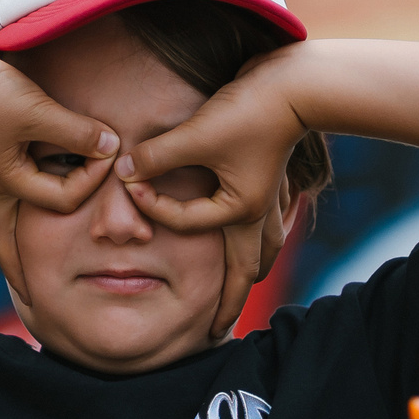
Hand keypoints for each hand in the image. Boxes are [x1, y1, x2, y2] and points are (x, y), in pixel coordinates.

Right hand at [0, 26, 117, 308]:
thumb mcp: (39, 112)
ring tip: (2, 260)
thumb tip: (112, 146)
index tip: (109, 149)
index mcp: (7, 182)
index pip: (64, 197)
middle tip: (28, 299)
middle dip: (17, 269)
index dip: (92, 177)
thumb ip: (79, 133)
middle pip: (3, 239)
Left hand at [117, 46, 306, 334]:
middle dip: (231, 302)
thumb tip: (122, 169)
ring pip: (263, 249)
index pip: (186, 222)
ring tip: (241, 290)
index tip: (128, 181)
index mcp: (240, 211)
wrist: (296, 86)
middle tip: (216, 331)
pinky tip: (253, 236)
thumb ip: (156, 156)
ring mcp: (270, 199)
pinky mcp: (273, 180)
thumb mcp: (196, 135)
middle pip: (246, 271)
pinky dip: (261, 239)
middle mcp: (258, 213)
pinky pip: (268, 224)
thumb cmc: (248, 112)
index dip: (152, 205)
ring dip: (250, 272)